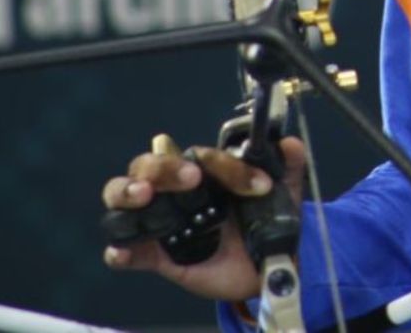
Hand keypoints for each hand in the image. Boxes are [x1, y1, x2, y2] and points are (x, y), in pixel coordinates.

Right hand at [101, 135, 309, 300]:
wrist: (264, 267)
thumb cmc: (263, 222)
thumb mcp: (281, 194)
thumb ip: (286, 167)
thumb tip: (291, 144)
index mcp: (200, 170)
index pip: (201, 156)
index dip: (228, 166)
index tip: (258, 185)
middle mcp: (173, 191)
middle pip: (148, 166)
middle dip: (164, 168)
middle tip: (191, 179)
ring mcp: (161, 222)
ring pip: (121, 197)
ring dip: (127, 192)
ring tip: (144, 196)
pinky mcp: (155, 256)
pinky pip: (125, 250)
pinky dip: (119, 250)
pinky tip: (123, 250)